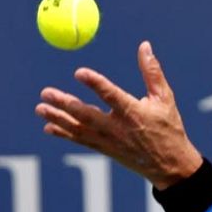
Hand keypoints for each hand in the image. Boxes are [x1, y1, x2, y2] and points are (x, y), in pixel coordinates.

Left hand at [35, 41, 202, 189]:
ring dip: (58, 119)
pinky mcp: (105, 150)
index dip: (95, 84)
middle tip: (46, 92)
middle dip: (65, 104)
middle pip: (87, 115)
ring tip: (40, 108)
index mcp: (135, 113)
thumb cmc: (169, 128)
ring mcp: (110, 141)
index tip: (79, 72)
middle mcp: (119, 128)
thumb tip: (144, 45)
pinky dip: (64, 134)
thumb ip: (152, 72)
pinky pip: (81, 141)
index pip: (112, 96)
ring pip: (79, 129)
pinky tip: (49, 127)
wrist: (170, 166)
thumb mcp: (165, 99)